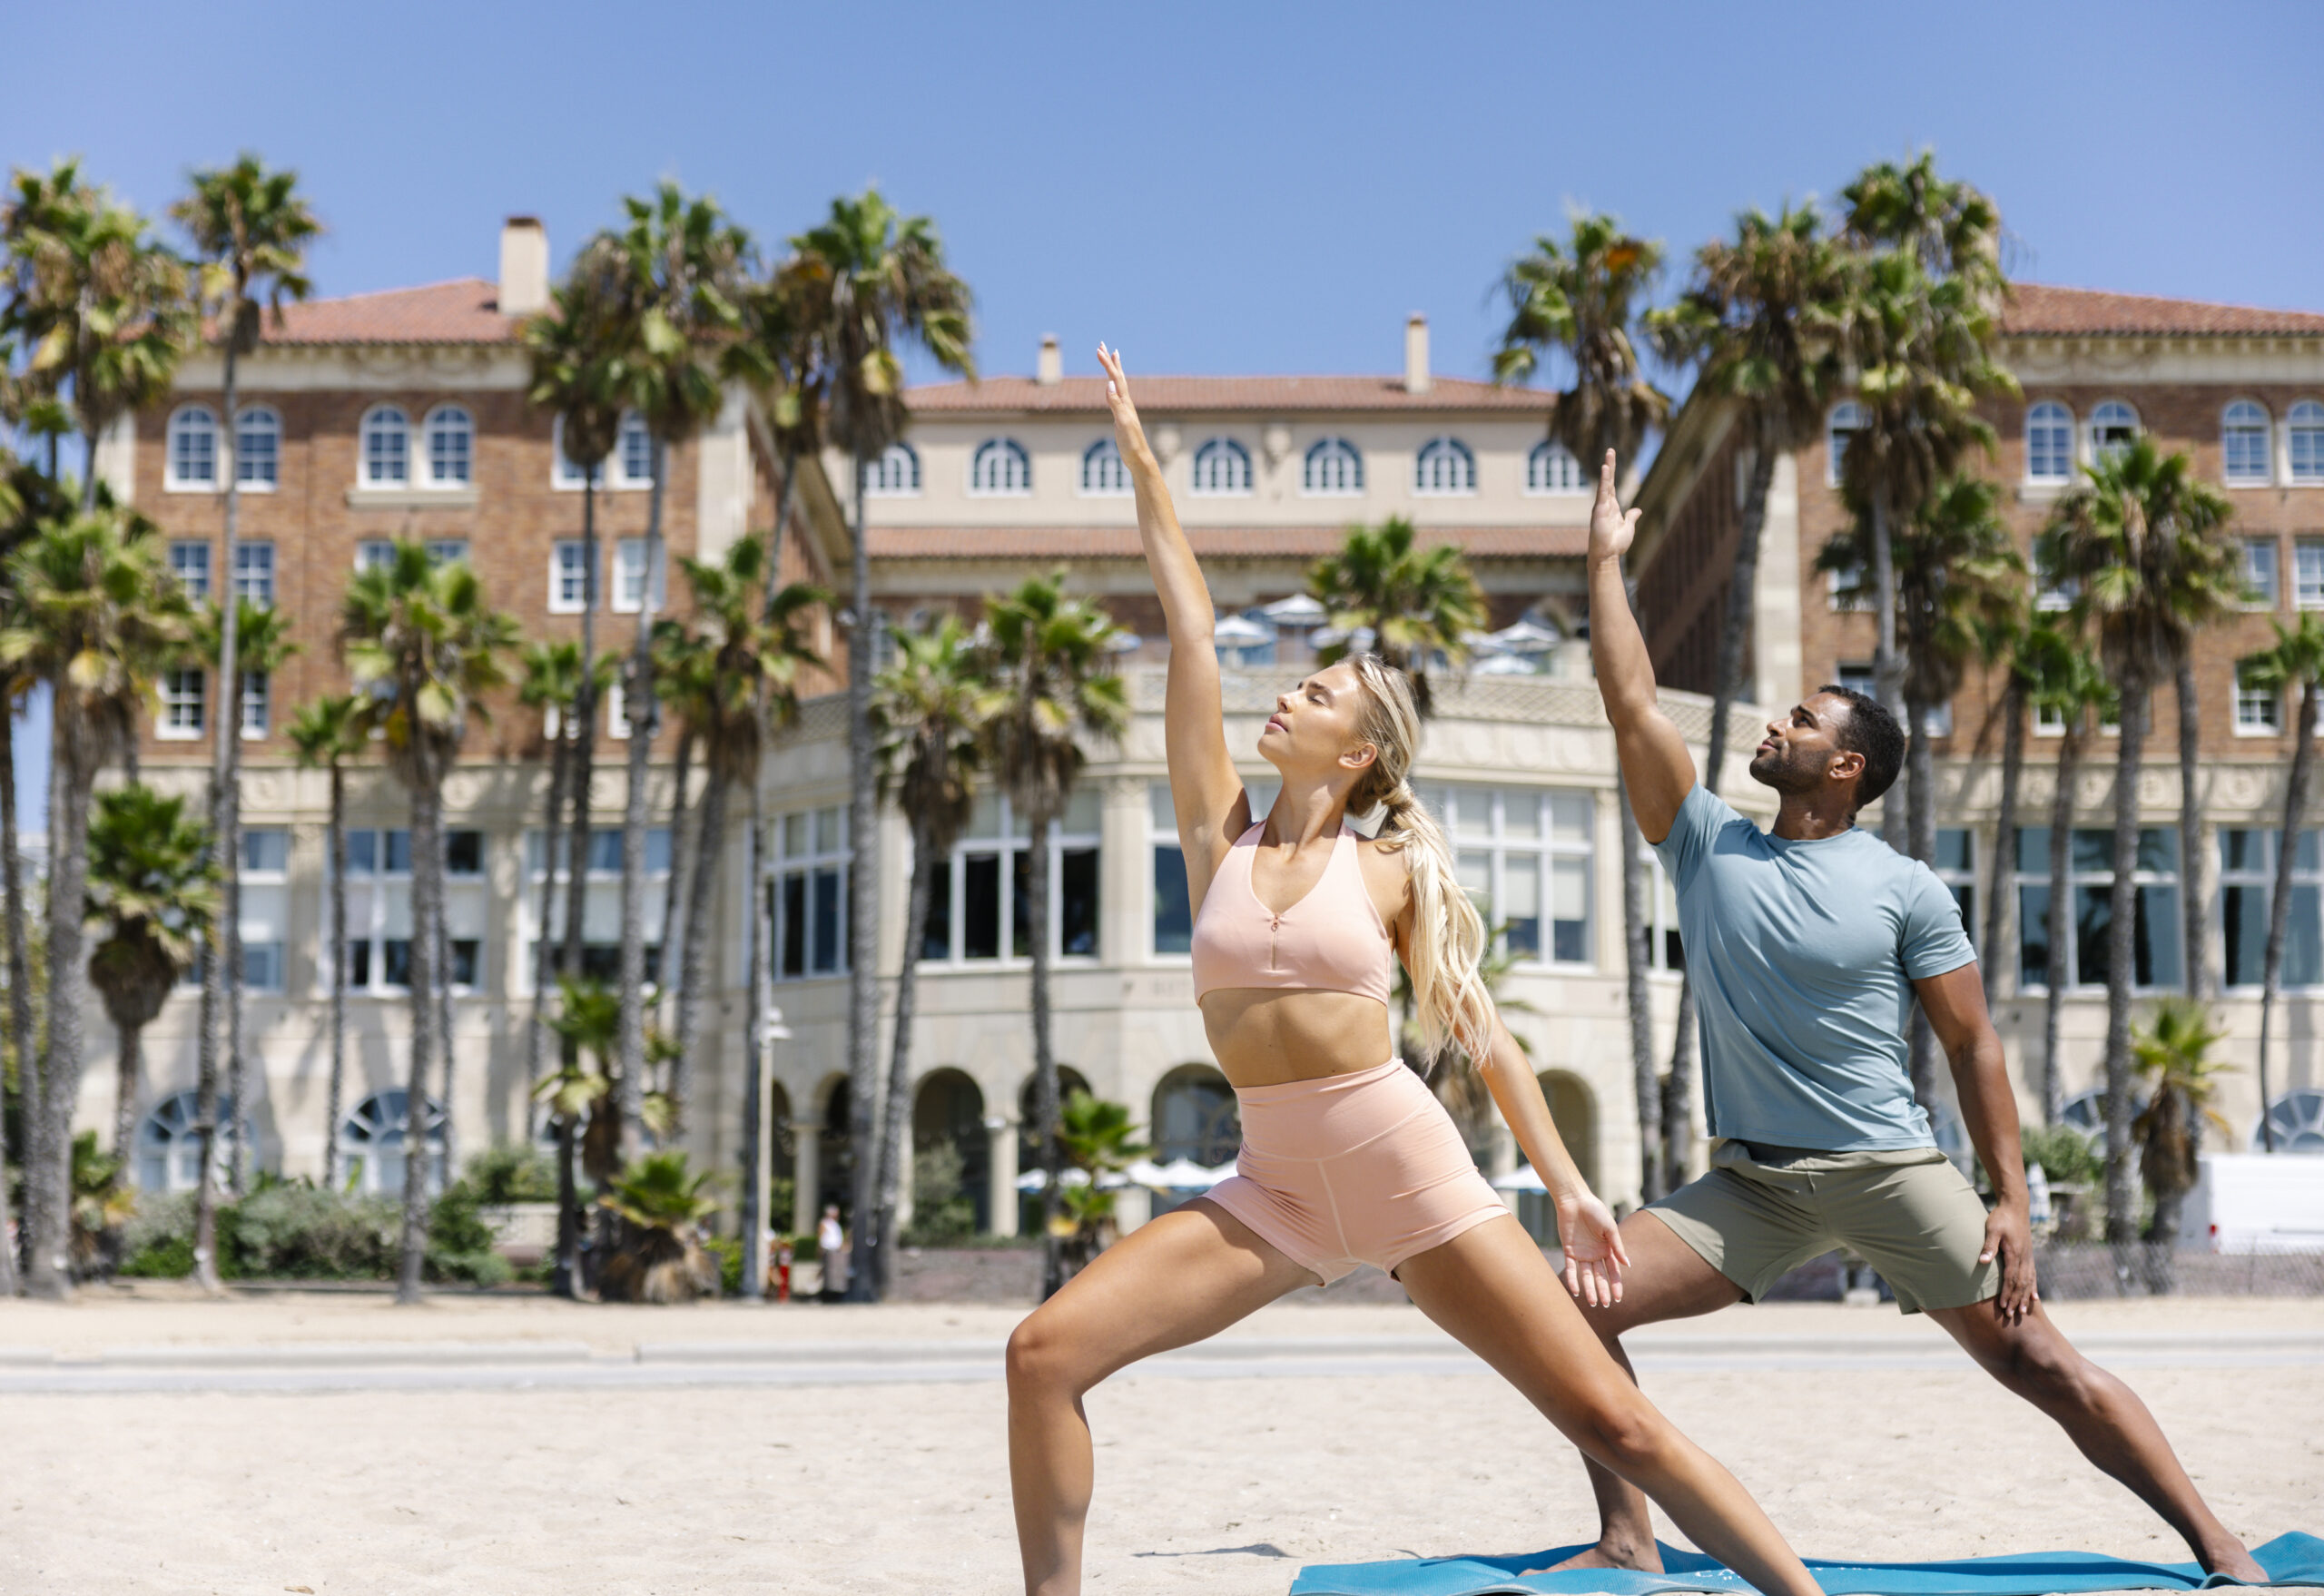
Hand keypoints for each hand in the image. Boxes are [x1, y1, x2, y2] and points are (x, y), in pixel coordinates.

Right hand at [1095, 343, 1153, 462]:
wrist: (1140, 459)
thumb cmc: (1131, 443)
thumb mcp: (1122, 423)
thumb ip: (1116, 403)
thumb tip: (1109, 383)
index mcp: (1125, 402)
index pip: (1114, 378)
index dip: (1107, 364)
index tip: (1098, 349)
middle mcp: (1126, 402)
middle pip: (1118, 376)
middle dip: (1110, 360)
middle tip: (1102, 345)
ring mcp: (1124, 409)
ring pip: (1119, 384)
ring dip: (1114, 369)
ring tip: (1112, 357)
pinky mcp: (1122, 416)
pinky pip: (1117, 395)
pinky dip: (1114, 385)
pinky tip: (1112, 386)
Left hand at [1555, 1190, 1629, 1307]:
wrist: (1575, 1200)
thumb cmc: (1595, 1211)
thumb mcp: (1610, 1228)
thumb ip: (1617, 1247)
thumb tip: (1627, 1265)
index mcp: (1607, 1249)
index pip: (1613, 1271)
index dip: (1615, 1284)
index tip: (1619, 1298)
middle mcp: (1595, 1254)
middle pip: (1600, 1276)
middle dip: (1603, 1290)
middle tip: (1606, 1305)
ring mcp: (1582, 1254)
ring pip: (1586, 1276)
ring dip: (1589, 1289)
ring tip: (1592, 1303)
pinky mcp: (1569, 1251)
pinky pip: (1571, 1268)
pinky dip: (1572, 1279)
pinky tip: (1576, 1291)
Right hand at [1588, 447, 1640, 566]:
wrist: (1607, 556)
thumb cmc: (1615, 544)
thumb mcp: (1629, 528)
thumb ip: (1631, 517)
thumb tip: (1637, 510)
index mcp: (1612, 507)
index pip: (1611, 485)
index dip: (1611, 473)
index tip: (1610, 460)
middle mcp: (1605, 504)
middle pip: (1608, 480)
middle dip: (1609, 465)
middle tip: (1610, 450)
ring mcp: (1601, 506)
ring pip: (1605, 483)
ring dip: (1607, 468)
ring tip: (1609, 454)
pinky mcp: (1599, 510)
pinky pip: (1602, 492)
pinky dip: (1604, 480)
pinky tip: (1605, 469)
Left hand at [1981, 1197, 2037, 1323]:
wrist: (2016, 1207)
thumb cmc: (2001, 1217)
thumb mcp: (1992, 1229)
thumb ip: (1988, 1246)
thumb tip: (1982, 1261)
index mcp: (2014, 1253)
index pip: (2010, 1278)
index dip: (2007, 1293)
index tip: (2003, 1306)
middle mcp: (2024, 1258)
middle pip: (2021, 1284)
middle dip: (2016, 1300)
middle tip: (2012, 1315)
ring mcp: (2028, 1257)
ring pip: (2028, 1282)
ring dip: (2025, 1297)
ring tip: (2023, 1312)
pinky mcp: (2029, 1255)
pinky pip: (2032, 1275)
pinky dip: (2033, 1288)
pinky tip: (2034, 1298)